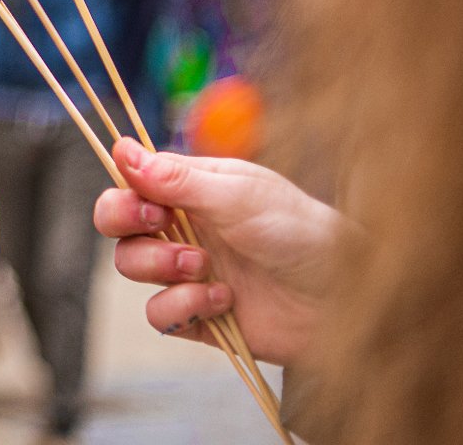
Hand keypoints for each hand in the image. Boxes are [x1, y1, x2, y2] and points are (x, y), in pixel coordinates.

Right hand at [94, 138, 344, 365]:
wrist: (345, 301)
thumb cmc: (301, 233)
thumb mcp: (239, 196)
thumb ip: (178, 178)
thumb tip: (122, 148)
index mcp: (192, 188)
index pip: (131, 181)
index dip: (126, 192)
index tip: (150, 203)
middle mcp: (184, 226)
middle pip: (117, 222)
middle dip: (126, 224)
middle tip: (160, 226)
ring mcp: (188, 271)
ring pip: (130, 265)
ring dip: (161, 266)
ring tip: (204, 267)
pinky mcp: (197, 314)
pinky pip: (159, 313)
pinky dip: (184, 307)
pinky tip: (224, 300)